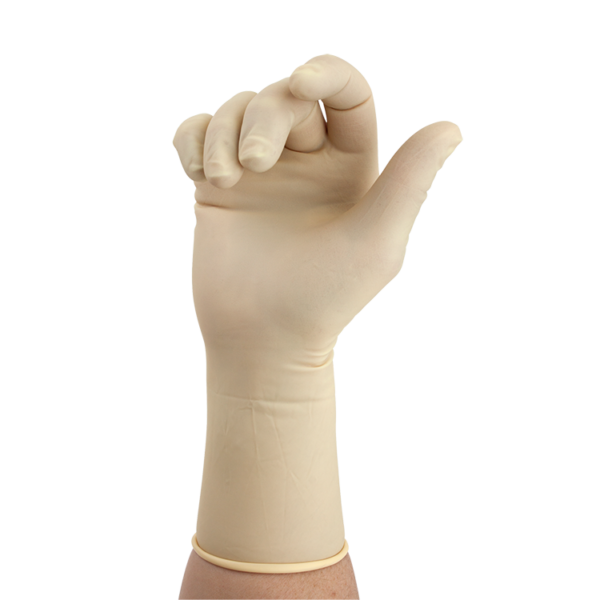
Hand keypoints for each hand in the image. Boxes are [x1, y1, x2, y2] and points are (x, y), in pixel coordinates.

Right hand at [172, 53, 462, 376]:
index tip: (302, 83)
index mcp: (349, 165)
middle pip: (282, 97)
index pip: (345, 93)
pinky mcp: (217, 186)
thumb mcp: (376, 241)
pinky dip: (193, 139)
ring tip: (223, 180)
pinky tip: (200, 173)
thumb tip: (451, 127)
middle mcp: (305, 161)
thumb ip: (410, 182)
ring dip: (224, 133)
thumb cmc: (325, 297)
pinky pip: (197, 133)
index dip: (326, 73)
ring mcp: (258, 172)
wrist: (264, 337)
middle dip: (264, 117)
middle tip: (255, 165)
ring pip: (236, 109)